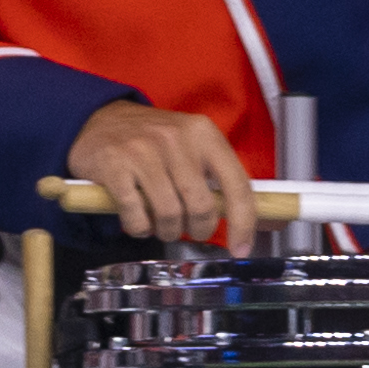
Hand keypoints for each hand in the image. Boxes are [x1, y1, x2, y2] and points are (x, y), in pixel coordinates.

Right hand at [64, 97, 257, 249]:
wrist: (97, 120)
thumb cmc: (153, 142)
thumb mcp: (192, 148)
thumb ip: (224, 181)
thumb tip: (271, 220)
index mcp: (203, 134)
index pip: (236, 184)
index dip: (244, 223)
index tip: (242, 248)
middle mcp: (175, 138)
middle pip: (201, 207)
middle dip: (197, 230)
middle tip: (188, 229)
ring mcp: (143, 151)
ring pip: (170, 215)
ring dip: (167, 232)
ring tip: (161, 224)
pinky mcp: (114, 166)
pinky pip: (136, 217)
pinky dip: (140, 229)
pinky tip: (138, 220)